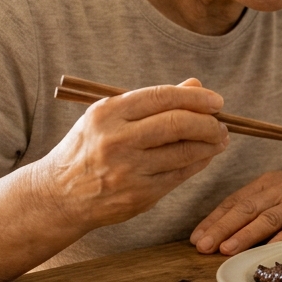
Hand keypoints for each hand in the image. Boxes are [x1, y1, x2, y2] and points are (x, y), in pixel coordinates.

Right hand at [36, 78, 228, 233]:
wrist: (59, 194)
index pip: (162, 97)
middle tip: (222, 123)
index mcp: (108, 113)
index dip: (196, 98)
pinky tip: (205, 156)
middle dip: (208, 122)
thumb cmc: (88, 148)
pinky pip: (179, 176)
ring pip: (184, 152)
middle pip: (177, 124)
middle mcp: (117, 140)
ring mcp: (128, 170)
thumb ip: (152, 102)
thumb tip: (195, 85)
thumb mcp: (109, 117)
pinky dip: (198, 163)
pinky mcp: (139, 196)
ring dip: (210, 145)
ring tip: (219, 139)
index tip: (216, 101)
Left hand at [190, 166, 281, 255]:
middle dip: (220, 228)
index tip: (195, 237)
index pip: (235, 200)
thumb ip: (259, 206)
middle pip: (245, 209)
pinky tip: (265, 252)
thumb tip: (226, 231)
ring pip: (266, 218)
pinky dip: (279, 240)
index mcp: (268, 183)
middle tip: (201, 246)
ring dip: (244, 235)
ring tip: (225, 249)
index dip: (214, 219)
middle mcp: (280, 190)